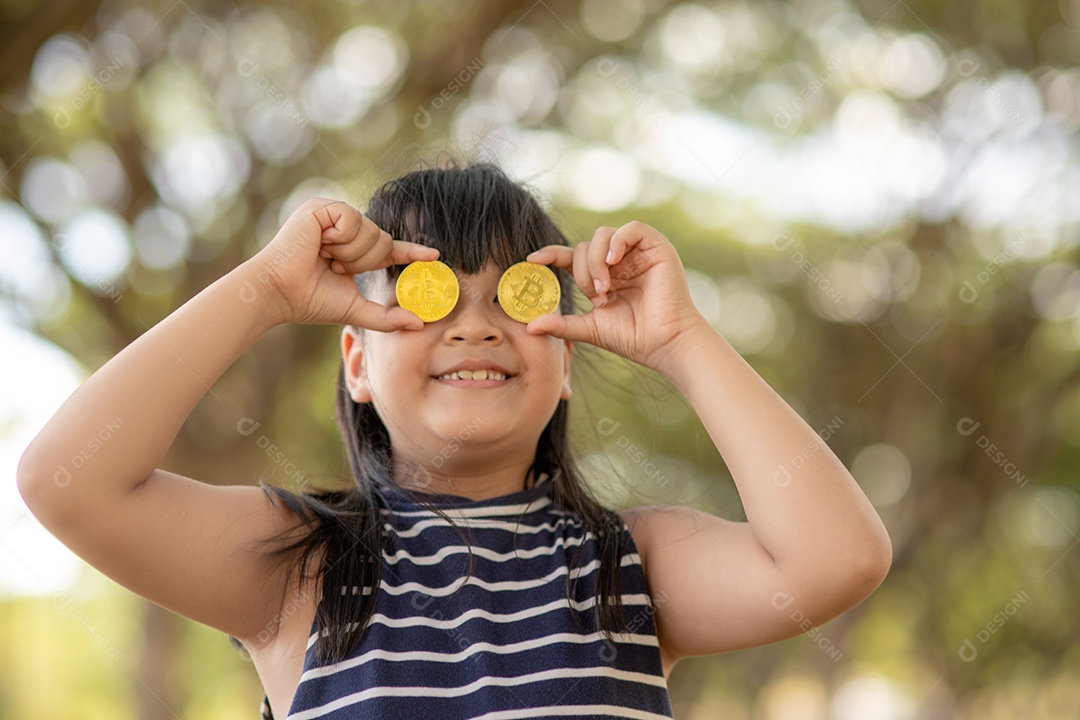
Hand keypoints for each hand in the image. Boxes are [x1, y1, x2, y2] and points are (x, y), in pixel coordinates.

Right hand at [243, 198, 438, 329]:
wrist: (278, 293)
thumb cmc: (309, 301)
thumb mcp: (355, 309)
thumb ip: (387, 317)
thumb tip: (419, 324)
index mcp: (352, 251)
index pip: (389, 250)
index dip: (412, 252)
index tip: (434, 255)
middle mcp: (344, 229)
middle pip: (384, 240)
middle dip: (365, 262)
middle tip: (335, 268)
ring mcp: (332, 215)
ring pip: (372, 231)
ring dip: (352, 254)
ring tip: (325, 257)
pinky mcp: (321, 207)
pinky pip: (354, 221)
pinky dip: (342, 239)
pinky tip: (320, 245)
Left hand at [524, 221, 706, 372]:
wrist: (664, 343)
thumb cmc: (633, 338)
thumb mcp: (590, 329)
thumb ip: (562, 324)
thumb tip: (530, 326)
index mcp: (603, 276)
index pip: (572, 257)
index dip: (551, 254)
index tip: (532, 260)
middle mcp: (619, 261)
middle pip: (585, 247)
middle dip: (583, 272)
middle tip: (596, 297)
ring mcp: (637, 253)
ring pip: (603, 235)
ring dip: (596, 261)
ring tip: (605, 287)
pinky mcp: (656, 247)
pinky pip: (631, 228)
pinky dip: (618, 241)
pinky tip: (614, 262)